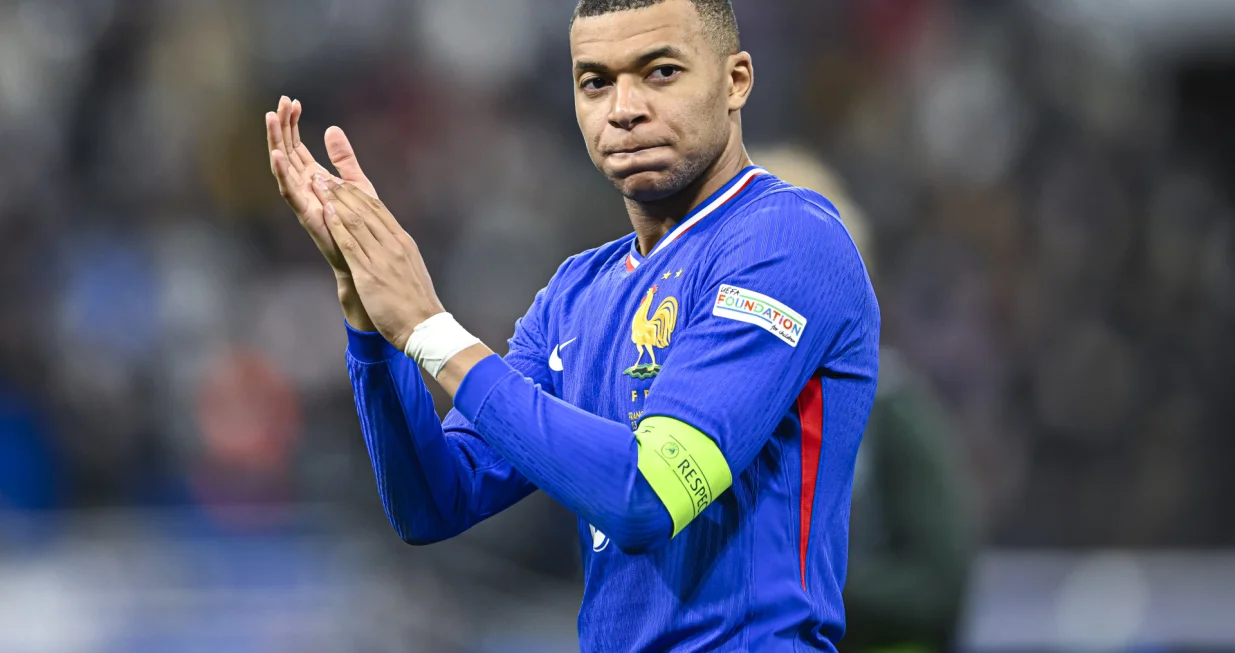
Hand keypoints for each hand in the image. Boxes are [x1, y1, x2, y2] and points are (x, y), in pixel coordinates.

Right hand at [265, 96, 376, 273]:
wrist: (364, 255)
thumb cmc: (360, 222)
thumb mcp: (355, 181)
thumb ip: (343, 157)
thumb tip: (331, 128)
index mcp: (314, 177)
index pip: (297, 145)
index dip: (293, 123)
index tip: (292, 101)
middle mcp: (303, 186)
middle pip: (287, 150)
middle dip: (282, 126)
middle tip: (280, 101)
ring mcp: (302, 199)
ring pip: (283, 166)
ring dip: (276, 142)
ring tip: (271, 118)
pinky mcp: (305, 213)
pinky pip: (289, 190)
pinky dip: (281, 172)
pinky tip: (277, 154)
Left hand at [313, 179, 445, 350]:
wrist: (424, 327)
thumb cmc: (416, 304)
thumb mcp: (410, 269)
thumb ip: (397, 254)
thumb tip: (388, 246)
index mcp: (403, 242)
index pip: (378, 210)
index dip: (357, 194)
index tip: (342, 182)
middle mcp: (394, 244)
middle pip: (365, 209)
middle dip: (342, 190)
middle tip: (324, 176)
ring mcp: (383, 258)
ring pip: (357, 221)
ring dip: (336, 200)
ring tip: (319, 185)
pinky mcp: (371, 273)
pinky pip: (352, 244)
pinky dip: (338, 225)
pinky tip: (327, 213)